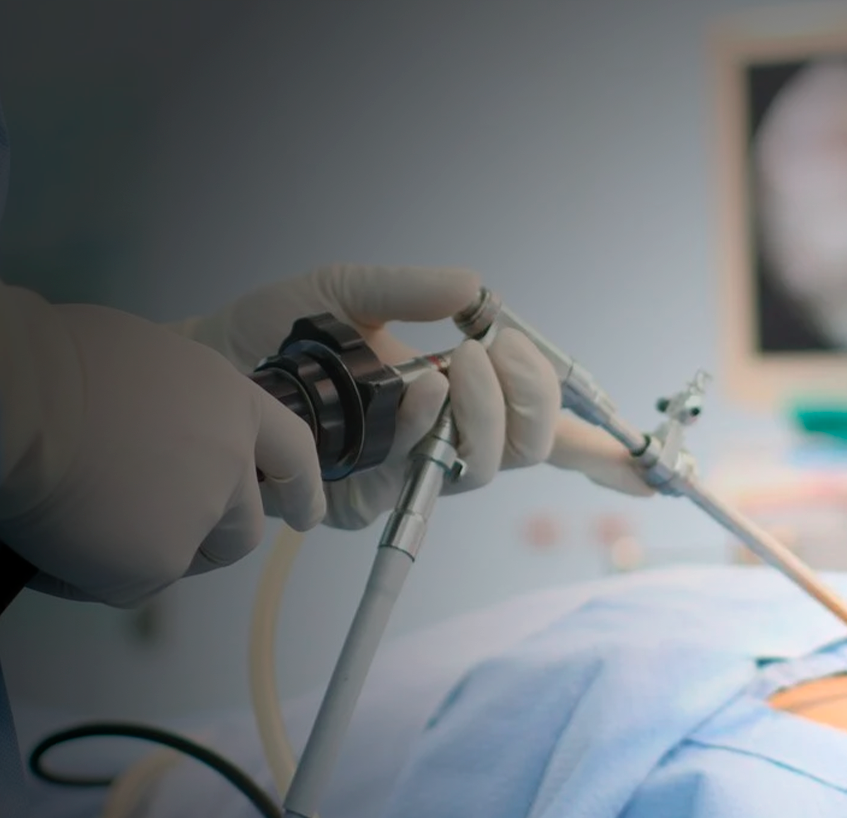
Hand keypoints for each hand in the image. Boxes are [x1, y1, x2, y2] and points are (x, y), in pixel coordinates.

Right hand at [0, 275, 324, 605]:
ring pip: (173, 558)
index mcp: (232, 404)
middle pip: (240, 529)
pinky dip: (87, 572)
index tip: (306, 516)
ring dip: (136, 550)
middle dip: (207, 540)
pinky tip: (48, 540)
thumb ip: (171, 410)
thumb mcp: (142, 363)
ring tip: (73, 517)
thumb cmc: (56, 360)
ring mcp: (196, 520)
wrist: (17, 398)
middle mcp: (230, 465)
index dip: (300, 488)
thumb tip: (148, 438)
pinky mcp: (153, 566)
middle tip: (153, 534)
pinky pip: (119, 583)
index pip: (291, 453)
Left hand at [172, 264, 565, 528]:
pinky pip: (432, 468)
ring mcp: (409, 471)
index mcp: (450, 392)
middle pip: (530, 445)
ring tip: (460, 362)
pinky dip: (439, 422)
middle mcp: (439, 439)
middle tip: (492, 352)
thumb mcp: (339, 290)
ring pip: (492, 462)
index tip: (647, 476)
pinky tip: (424, 388)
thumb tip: (475, 290)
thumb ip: (407, 290)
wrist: (199, 371)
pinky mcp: (369, 499)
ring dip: (491, 408)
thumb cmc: (267, 334)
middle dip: (532, 397)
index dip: (596, 456)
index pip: (534, 427)